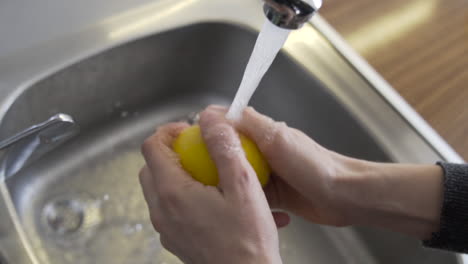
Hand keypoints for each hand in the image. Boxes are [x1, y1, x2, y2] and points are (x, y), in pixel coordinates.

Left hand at [139, 108, 281, 263]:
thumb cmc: (248, 240)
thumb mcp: (242, 184)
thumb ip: (223, 147)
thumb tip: (209, 118)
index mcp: (172, 193)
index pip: (152, 146)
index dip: (170, 130)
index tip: (191, 129)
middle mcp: (163, 212)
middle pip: (152, 167)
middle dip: (173, 151)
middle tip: (200, 149)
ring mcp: (168, 229)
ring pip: (162, 189)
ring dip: (182, 174)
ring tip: (214, 174)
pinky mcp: (178, 240)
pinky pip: (175, 209)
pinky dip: (190, 196)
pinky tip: (221, 200)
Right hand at [205, 105, 352, 226]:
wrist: (341, 196)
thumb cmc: (314, 166)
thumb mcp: (276, 139)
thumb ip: (248, 123)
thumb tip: (214, 111)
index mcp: (262, 131)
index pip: (227, 124)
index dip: (207, 130)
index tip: (188, 141)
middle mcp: (262, 150)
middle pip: (227, 151)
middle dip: (210, 159)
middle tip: (193, 171)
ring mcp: (266, 172)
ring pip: (235, 174)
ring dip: (224, 181)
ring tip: (208, 190)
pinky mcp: (271, 193)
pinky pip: (248, 193)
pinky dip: (240, 198)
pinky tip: (232, 204)